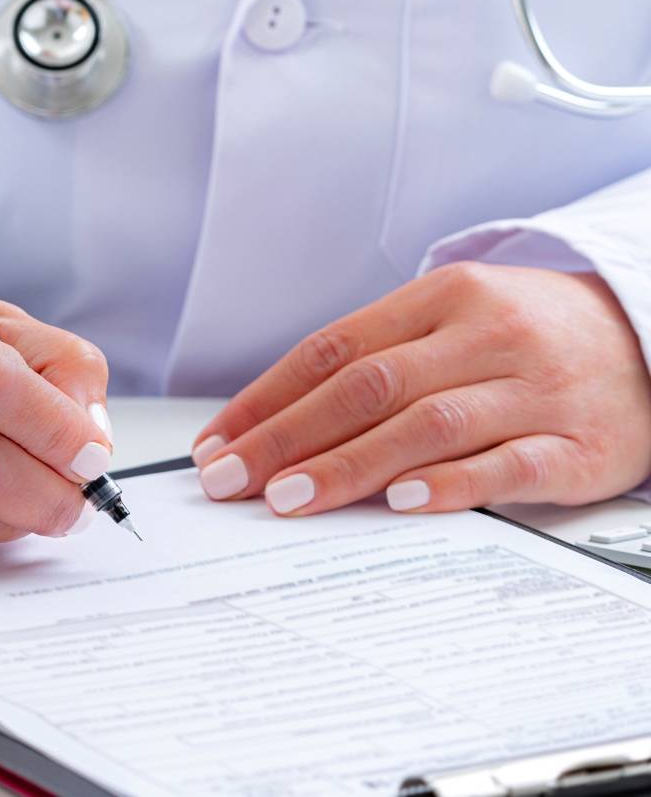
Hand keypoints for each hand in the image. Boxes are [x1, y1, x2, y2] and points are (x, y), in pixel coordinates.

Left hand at [192, 263, 650, 515]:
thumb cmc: (528, 338)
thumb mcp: (453, 321)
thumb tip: (272, 425)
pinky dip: (450, 484)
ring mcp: (536, 389)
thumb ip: (376, 362)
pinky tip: (401, 502)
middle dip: (287, 438)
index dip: (267, 399)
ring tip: (289, 500)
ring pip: (427, 424)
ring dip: (349, 465)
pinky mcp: (580, 445)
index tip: (218, 445)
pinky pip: (508, 464)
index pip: (333, 349)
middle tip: (231, 482)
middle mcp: (488, 335)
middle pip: (368, 386)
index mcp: (445, 296)